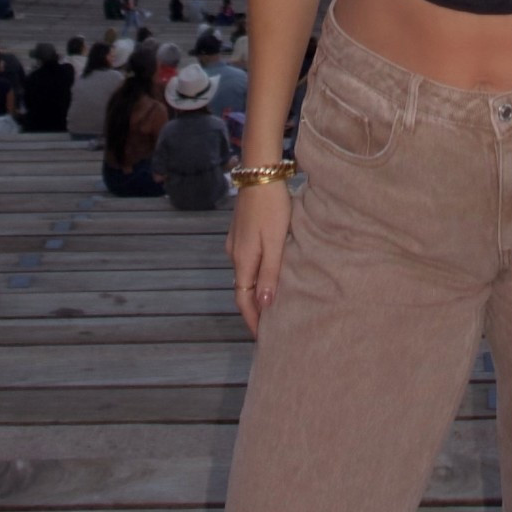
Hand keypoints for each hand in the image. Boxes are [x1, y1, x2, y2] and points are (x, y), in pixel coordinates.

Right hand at [228, 179, 290, 337]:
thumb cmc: (273, 207)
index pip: (244, 300)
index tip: (263, 337)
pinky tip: (267, 275)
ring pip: (244, 275)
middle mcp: (235, 254)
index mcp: (243, 260)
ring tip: (271, 304)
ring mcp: (235, 242)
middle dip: (253, 309)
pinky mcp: (240, 232)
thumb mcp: (276, 242)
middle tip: (269, 326)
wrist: (260, 173)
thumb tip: (264, 304)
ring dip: (255, 292)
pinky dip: (254, 275)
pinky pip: (246, 262)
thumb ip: (270, 273)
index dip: (253, 320)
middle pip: (242, 290)